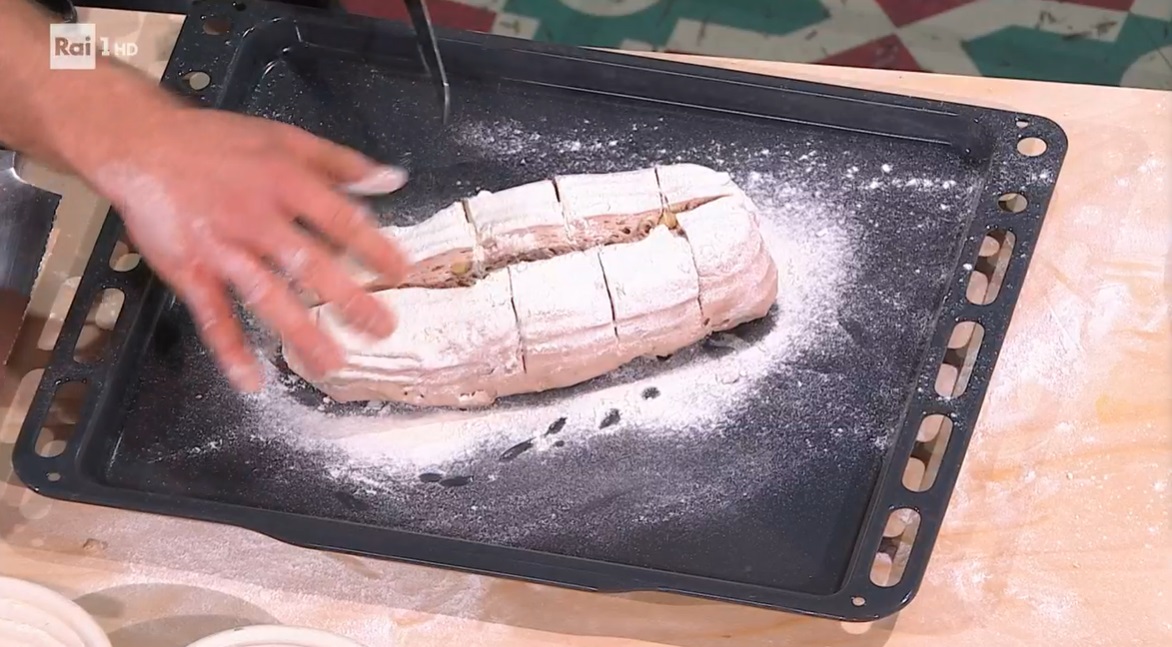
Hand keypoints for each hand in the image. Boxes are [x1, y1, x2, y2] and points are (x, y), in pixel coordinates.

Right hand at [83, 105, 408, 392]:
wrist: (142, 145)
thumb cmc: (218, 142)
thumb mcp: (284, 138)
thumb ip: (340, 162)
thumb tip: (393, 180)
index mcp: (284, 183)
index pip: (338, 218)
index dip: (372, 246)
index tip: (400, 272)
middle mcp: (255, 218)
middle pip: (308, 263)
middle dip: (347, 298)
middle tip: (382, 328)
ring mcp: (222, 248)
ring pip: (265, 295)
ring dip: (300, 331)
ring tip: (333, 363)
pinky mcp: (190, 271)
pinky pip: (212, 316)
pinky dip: (230, 349)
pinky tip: (251, 381)